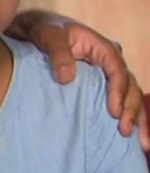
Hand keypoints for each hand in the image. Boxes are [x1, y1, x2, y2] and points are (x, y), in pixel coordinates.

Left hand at [5, 10, 148, 149]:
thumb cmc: (42, 30)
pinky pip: (118, 99)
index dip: (118, 91)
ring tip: (140, 142)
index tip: (114, 112)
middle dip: (132, 110)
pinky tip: (130, 134)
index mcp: (101, 46)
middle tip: (127, 132)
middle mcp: (109, 60)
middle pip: (129, 85)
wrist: (33, 30)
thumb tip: (67, 78)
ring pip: (129, 95)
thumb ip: (57, 53)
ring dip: (136, 117)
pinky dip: (126, 115)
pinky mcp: (99, 84)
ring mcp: (106, 73)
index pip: (117, 70)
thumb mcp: (47, 36)